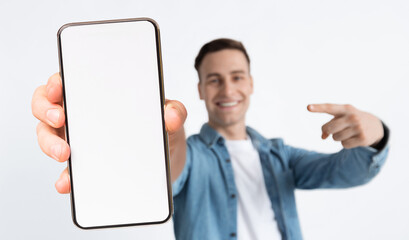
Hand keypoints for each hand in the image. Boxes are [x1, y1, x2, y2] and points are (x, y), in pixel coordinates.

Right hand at [32, 73, 186, 193]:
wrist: (169, 160)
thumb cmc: (163, 130)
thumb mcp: (172, 118)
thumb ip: (175, 111)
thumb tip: (170, 115)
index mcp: (100, 97)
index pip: (69, 82)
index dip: (56, 82)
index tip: (59, 87)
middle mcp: (84, 117)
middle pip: (48, 107)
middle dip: (46, 111)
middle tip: (60, 119)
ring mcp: (81, 141)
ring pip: (50, 137)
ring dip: (50, 144)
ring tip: (65, 153)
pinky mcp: (86, 166)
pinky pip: (68, 171)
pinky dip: (64, 177)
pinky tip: (67, 182)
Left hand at [307, 103, 383, 148]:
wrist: (375, 126)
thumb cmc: (351, 120)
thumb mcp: (342, 118)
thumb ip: (329, 125)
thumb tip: (323, 137)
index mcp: (346, 108)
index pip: (330, 107)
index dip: (318, 108)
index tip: (308, 107)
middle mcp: (352, 117)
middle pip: (329, 128)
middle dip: (327, 131)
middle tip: (332, 130)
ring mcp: (358, 127)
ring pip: (335, 138)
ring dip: (338, 137)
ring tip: (347, 132)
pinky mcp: (362, 138)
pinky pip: (344, 145)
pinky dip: (345, 143)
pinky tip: (353, 138)